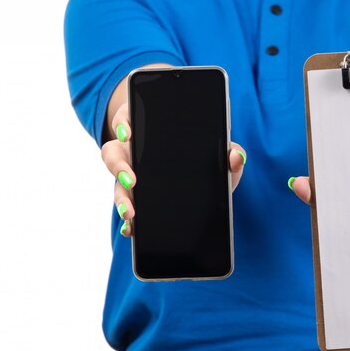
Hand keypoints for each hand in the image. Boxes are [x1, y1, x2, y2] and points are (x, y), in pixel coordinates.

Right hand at [100, 102, 245, 236]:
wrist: (204, 187)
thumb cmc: (207, 161)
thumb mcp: (220, 155)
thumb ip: (230, 153)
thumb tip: (236, 157)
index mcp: (151, 133)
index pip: (129, 120)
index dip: (124, 123)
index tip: (129, 133)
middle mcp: (135, 154)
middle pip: (113, 154)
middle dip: (119, 166)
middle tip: (131, 179)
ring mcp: (131, 179)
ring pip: (116, 185)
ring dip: (121, 199)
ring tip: (131, 213)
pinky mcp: (136, 202)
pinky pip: (126, 211)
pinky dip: (127, 223)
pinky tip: (132, 230)